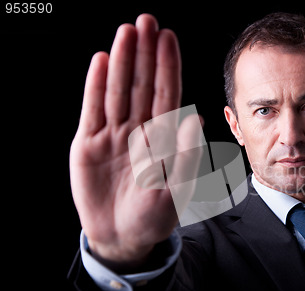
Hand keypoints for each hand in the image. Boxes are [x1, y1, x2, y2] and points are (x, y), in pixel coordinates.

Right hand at [69, 14, 201, 271]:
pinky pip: (92, 109)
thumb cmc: (154, 216)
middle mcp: (139, 129)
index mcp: (163, 138)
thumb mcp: (175, 190)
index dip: (167, 66)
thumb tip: (195, 118)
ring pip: (118, 90)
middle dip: (145, 54)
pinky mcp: (89, 143)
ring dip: (121, 61)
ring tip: (125, 32)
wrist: (121, 235)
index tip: (168, 38)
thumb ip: (186, 155)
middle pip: (141, 84)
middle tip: (146, 21)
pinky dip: (94, 85)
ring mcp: (113, 134)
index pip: (165, 94)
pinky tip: (100, 60)